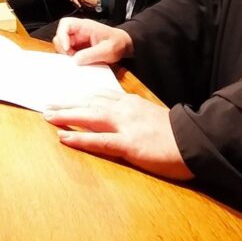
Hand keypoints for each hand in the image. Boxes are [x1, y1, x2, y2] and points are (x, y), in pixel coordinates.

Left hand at [44, 92, 192, 180]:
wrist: (195, 141)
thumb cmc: (176, 133)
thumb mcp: (152, 115)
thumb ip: (134, 113)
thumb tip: (118, 117)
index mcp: (131, 103)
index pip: (99, 96)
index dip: (79, 97)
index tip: (64, 97)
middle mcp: (125, 109)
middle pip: (90, 103)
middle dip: (67, 104)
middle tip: (47, 106)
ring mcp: (126, 126)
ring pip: (90, 116)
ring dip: (66, 116)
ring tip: (48, 117)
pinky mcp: (129, 144)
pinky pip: (99, 141)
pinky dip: (79, 138)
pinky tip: (64, 137)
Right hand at [53, 17, 132, 65]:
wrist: (123, 45)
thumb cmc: (118, 43)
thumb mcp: (107, 50)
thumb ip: (91, 54)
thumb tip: (75, 60)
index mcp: (85, 26)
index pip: (66, 24)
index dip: (62, 35)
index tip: (67, 48)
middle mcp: (79, 31)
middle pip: (60, 35)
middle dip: (63, 48)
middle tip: (73, 57)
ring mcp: (78, 39)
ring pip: (62, 44)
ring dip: (66, 54)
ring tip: (78, 60)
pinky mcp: (78, 47)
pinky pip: (68, 51)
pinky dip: (70, 58)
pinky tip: (79, 62)